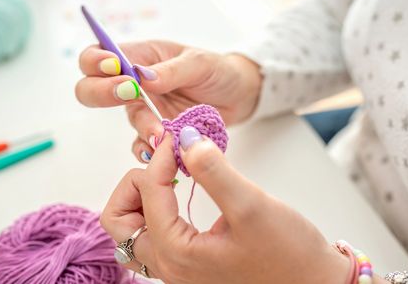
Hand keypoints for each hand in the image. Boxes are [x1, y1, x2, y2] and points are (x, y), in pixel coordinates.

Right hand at [75, 40, 261, 162]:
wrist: (241, 96)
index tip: (114, 69)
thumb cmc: (219, 70)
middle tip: (129, 94)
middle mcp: (136, 83)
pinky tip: (161, 152)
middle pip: (92, 89)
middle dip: (101, 93)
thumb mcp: (200, 63)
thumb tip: (143, 78)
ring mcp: (147, 109)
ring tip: (162, 132)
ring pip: (127, 119)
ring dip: (142, 125)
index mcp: (141, 57)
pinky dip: (149, 150)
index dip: (95, 61)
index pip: (99, 55)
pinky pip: (143, 145)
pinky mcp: (159, 132)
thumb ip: (172, 70)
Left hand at [100, 129, 350, 283]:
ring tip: (170, 179)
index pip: (148, 193)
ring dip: (141, 199)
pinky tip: (181, 195)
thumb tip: (186, 139)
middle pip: (119, 219)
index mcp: (177, 254)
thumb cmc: (289, 254)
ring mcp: (176, 269)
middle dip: (135, 184)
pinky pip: (152, 235)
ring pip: (130, 230)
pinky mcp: (188, 264)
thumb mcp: (251, 206)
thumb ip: (214, 170)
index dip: (162, 158)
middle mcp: (169, 267)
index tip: (181, 138)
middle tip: (165, 166)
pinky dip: (156, 210)